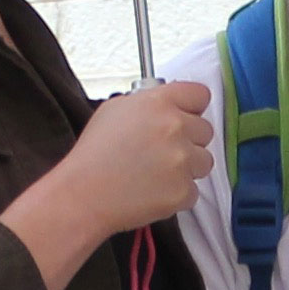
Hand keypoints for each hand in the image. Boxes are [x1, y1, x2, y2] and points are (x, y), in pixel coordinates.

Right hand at [0, 79, 216, 289]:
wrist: (83, 194)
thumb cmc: (93, 154)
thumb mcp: (115, 110)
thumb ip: (148, 102)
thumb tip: (166, 105)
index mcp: (159, 103)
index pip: (200, 95)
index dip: (193, 108)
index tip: (186, 117)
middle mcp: (175, 127)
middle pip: (205, 130)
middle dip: (189, 141)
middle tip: (162, 152)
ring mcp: (182, 160)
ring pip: (204, 162)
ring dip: (187, 168)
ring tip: (157, 173)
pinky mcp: (183, 191)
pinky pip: (193, 191)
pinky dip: (177, 194)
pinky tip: (152, 191)